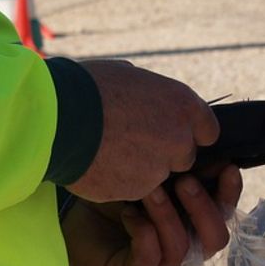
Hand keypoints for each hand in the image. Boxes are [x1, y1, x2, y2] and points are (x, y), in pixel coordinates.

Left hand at [62, 165, 241, 265]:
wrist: (68, 214)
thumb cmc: (111, 192)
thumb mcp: (150, 174)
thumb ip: (180, 167)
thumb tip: (206, 144)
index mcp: (192, 224)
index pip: (224, 214)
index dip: (230, 194)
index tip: (226, 167)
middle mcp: (183, 249)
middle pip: (215, 240)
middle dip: (204, 208)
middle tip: (184, 180)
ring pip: (181, 249)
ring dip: (168, 216)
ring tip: (149, 190)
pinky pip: (150, 259)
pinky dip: (143, 233)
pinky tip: (128, 213)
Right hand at [68, 60, 219, 202]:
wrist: (57, 119)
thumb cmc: (87, 88)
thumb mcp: (128, 76)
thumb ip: (150, 95)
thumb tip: (148, 98)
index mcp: (183, 105)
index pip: (207, 130)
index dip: (187, 132)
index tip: (168, 132)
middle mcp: (179, 139)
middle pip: (183, 157)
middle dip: (163, 154)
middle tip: (130, 142)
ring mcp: (160, 168)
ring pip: (156, 176)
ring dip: (138, 169)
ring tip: (107, 151)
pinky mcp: (138, 190)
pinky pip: (133, 189)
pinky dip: (119, 181)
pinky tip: (98, 165)